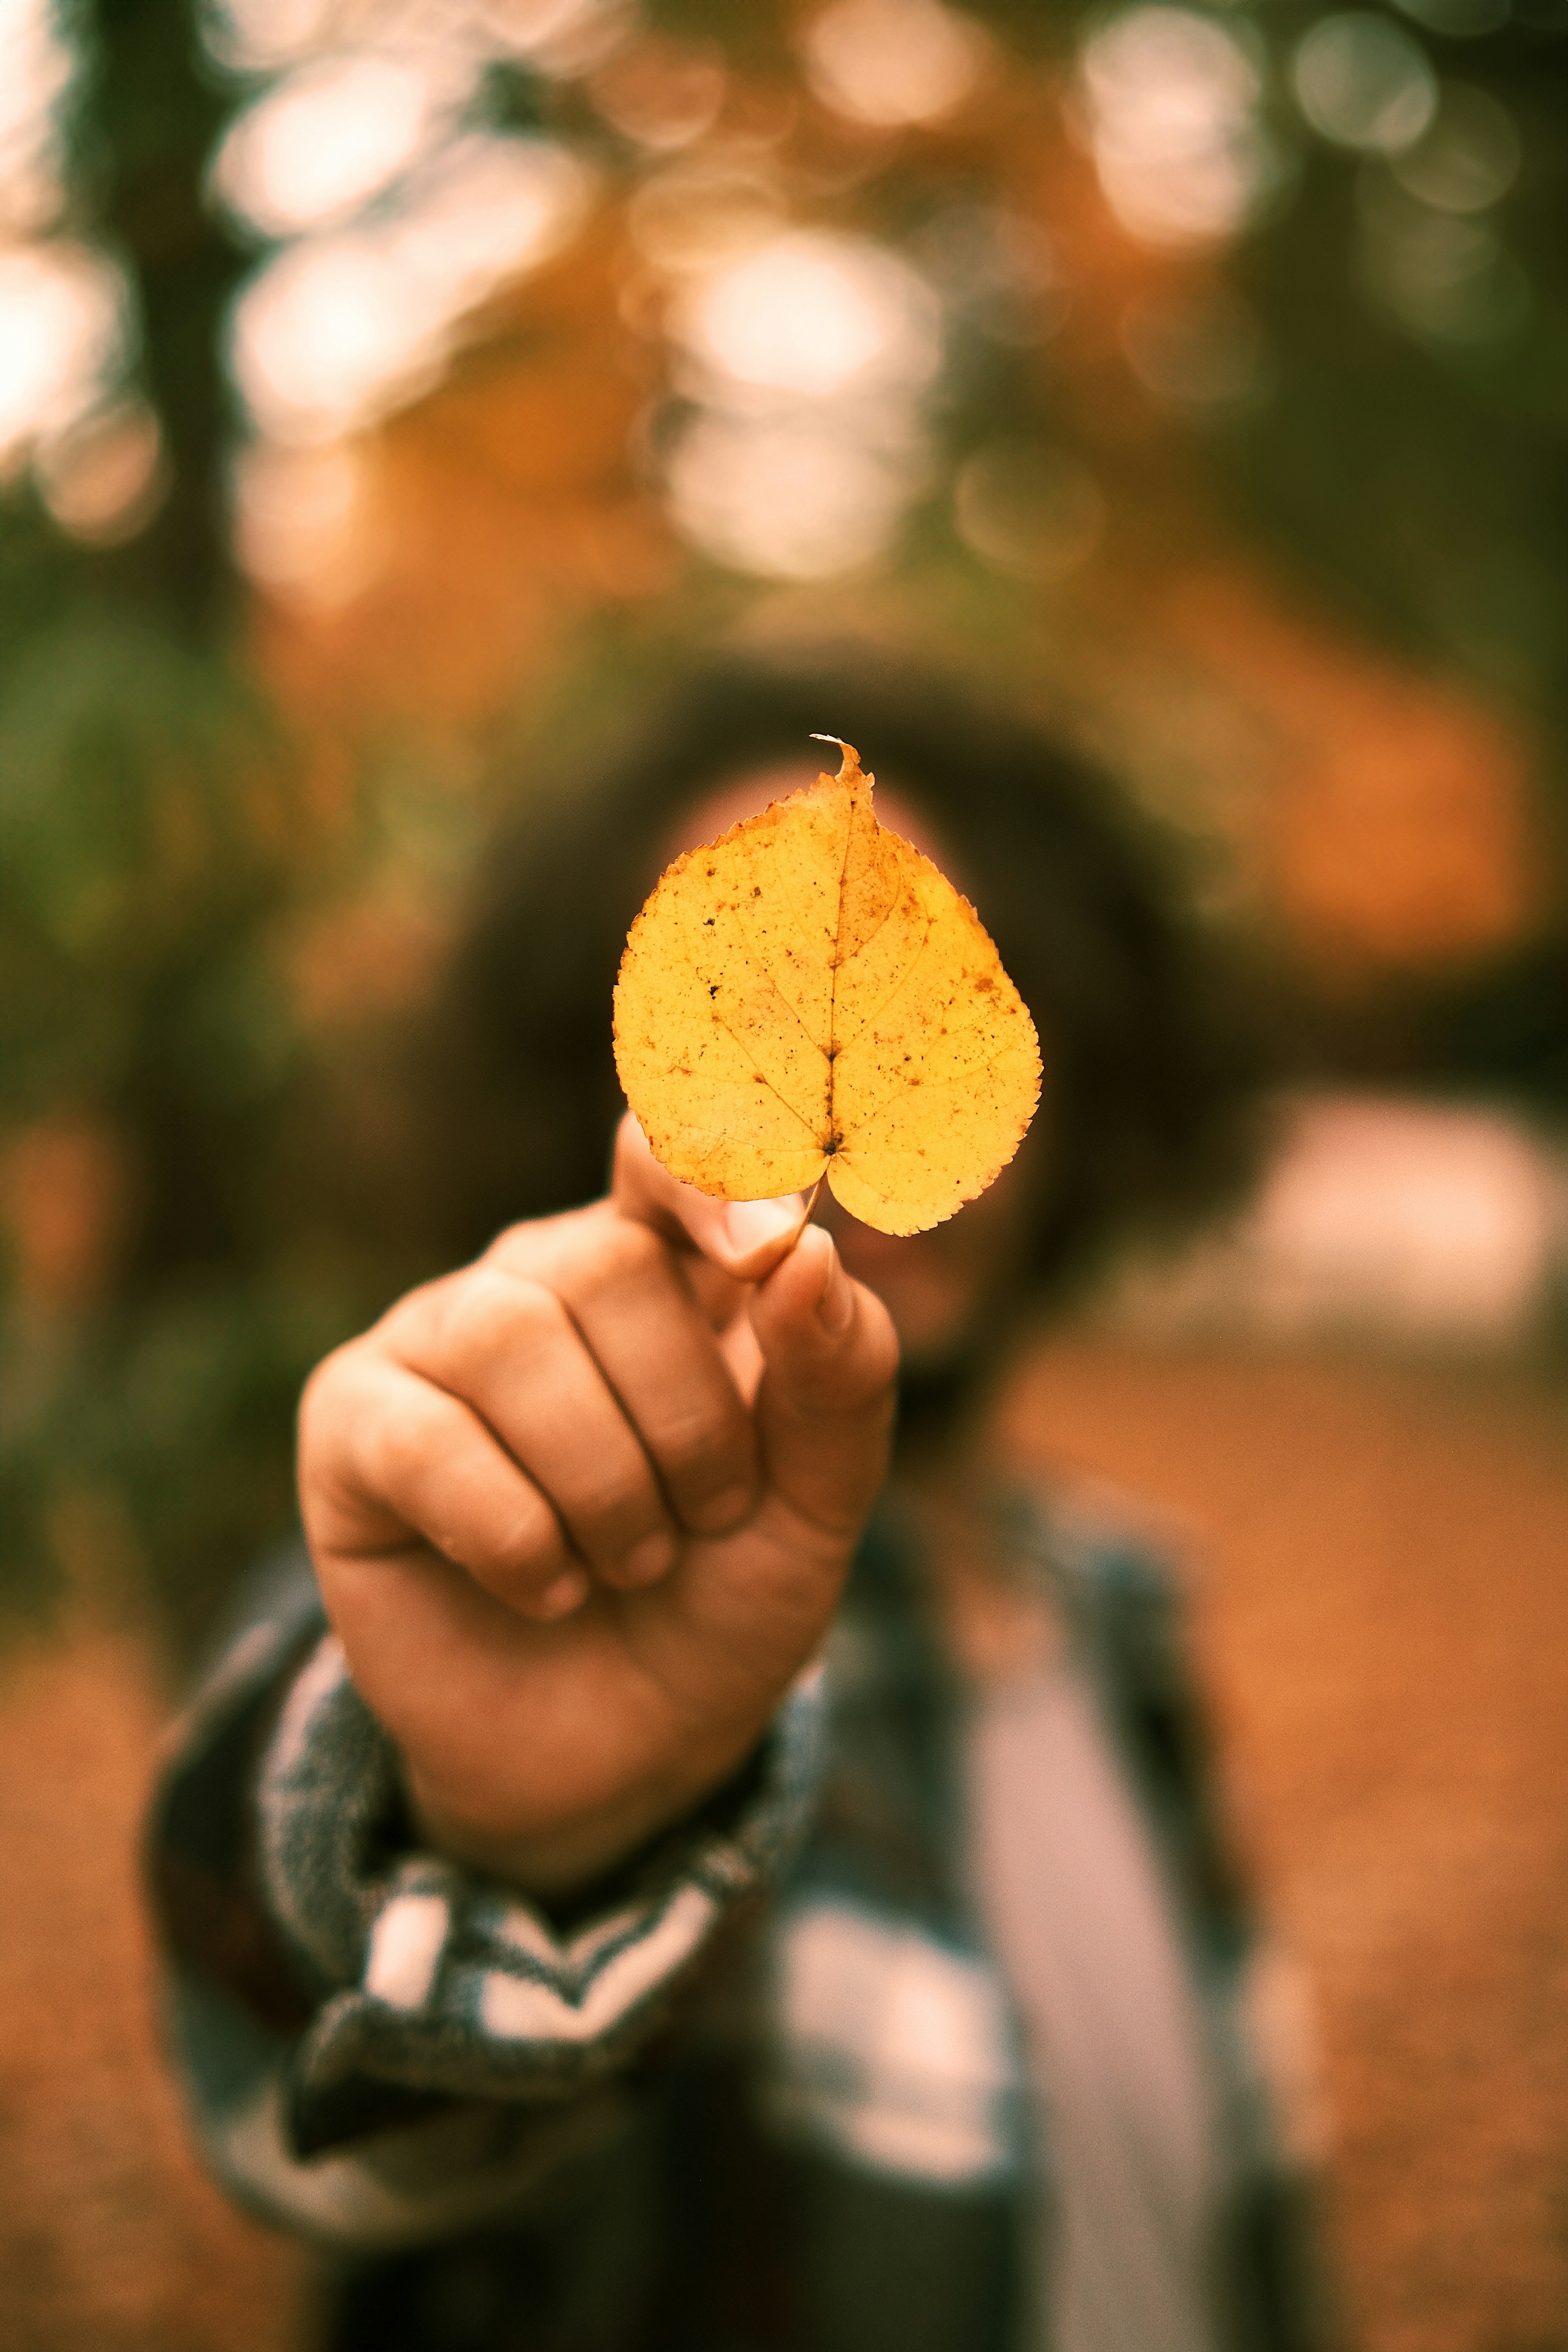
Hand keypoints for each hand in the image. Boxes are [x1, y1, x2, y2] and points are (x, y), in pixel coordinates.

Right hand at [297, 1113, 898, 1894]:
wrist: (627, 1751)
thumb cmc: (724, 1595)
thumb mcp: (819, 1501)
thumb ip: (838, 1375)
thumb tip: (806, 1252)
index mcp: (668, 1263)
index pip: (670, 1150)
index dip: (713, 1168)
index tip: (771, 1241)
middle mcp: (545, 1275)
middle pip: (609, 1261)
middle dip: (686, 1421)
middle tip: (701, 1520)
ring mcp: (437, 1339)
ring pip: (510, 1333)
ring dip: (601, 1482)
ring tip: (628, 1562)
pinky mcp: (354, 1424)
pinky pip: (425, 1437)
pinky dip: (515, 1535)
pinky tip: (547, 1587)